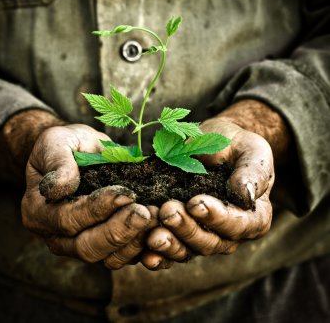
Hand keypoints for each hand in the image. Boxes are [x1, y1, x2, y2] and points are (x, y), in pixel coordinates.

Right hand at [22, 124, 154, 267]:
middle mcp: (56, 235)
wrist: (76, 152)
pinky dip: (142, 247)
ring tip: (155, 218)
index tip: (123, 194)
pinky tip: (158, 229)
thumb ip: (57, 162)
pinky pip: (123, 256)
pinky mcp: (103, 245)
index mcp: (39, 211)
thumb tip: (59, 186)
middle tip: (145, 213)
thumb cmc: (65, 145)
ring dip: (134, 242)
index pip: (67, 219)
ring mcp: (79, 244)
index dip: (96, 209)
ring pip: (107, 259)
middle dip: (119, 231)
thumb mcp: (55, 143)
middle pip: (87, 247)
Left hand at [144, 117, 273, 266]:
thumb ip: (253, 172)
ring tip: (153, 234)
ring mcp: (203, 235)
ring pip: (188, 251)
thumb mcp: (252, 151)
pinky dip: (158, 256)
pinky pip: (170, 251)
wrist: (213, 143)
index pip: (237, 225)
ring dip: (170, 244)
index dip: (217, 218)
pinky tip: (145, 255)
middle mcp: (229, 233)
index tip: (195, 203)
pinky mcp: (180, 233)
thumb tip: (245, 195)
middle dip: (187, 229)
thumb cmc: (236, 146)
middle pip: (209, 242)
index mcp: (252, 217)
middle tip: (168, 211)